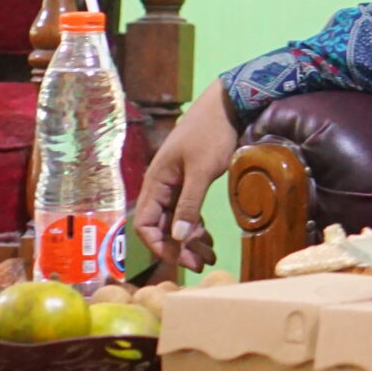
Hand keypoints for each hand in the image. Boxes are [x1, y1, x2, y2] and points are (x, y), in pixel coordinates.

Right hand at [131, 85, 242, 271]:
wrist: (227, 106)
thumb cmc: (211, 134)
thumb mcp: (202, 171)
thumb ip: (189, 203)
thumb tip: (177, 236)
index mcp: (156, 183)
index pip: (144, 224)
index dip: (158, 245)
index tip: (179, 259)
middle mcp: (161, 186)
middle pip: (160, 226)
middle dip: (177, 247)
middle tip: (199, 264)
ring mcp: (175, 184)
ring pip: (175, 221)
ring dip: (188, 240)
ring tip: (208, 257)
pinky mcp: (190, 182)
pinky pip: (186, 212)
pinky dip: (196, 227)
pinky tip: (208, 240)